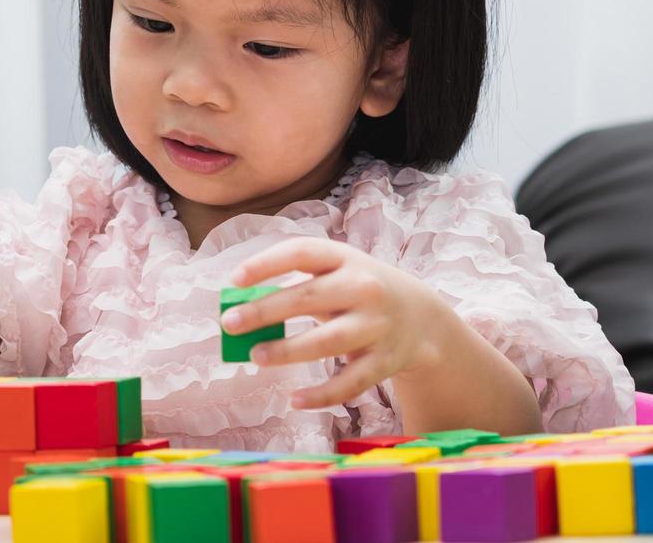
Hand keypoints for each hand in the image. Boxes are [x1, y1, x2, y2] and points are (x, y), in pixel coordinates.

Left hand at [221, 237, 457, 409]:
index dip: (266, 264)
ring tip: (256, 356)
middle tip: (230, 323)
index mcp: (344, 258)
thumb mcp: (336, 273)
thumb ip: (295, 285)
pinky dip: (322, 395)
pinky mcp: (386, 361)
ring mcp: (377, 325)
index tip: (234, 279)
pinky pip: (351, 382)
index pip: (302, 252)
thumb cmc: (357, 291)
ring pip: (328, 341)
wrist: (422, 317)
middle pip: (308, 298)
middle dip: (265, 311)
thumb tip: (242, 308)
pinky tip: (295, 399)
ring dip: (288, 351)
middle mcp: (364, 288)